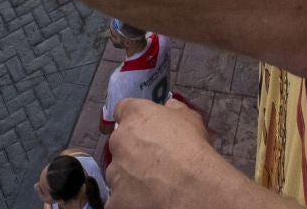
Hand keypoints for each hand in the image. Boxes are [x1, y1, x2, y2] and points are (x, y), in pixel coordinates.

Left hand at [108, 98, 235, 207]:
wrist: (190, 187)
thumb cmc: (192, 148)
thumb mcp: (190, 119)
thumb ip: (175, 110)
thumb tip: (169, 106)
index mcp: (135, 116)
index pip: (122, 110)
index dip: (132, 118)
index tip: (141, 128)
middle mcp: (119, 140)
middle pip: (120, 144)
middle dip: (132, 150)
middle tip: (153, 161)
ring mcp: (114, 171)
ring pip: (119, 172)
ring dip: (130, 176)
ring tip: (153, 184)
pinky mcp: (114, 199)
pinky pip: (119, 198)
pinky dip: (129, 198)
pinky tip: (148, 200)